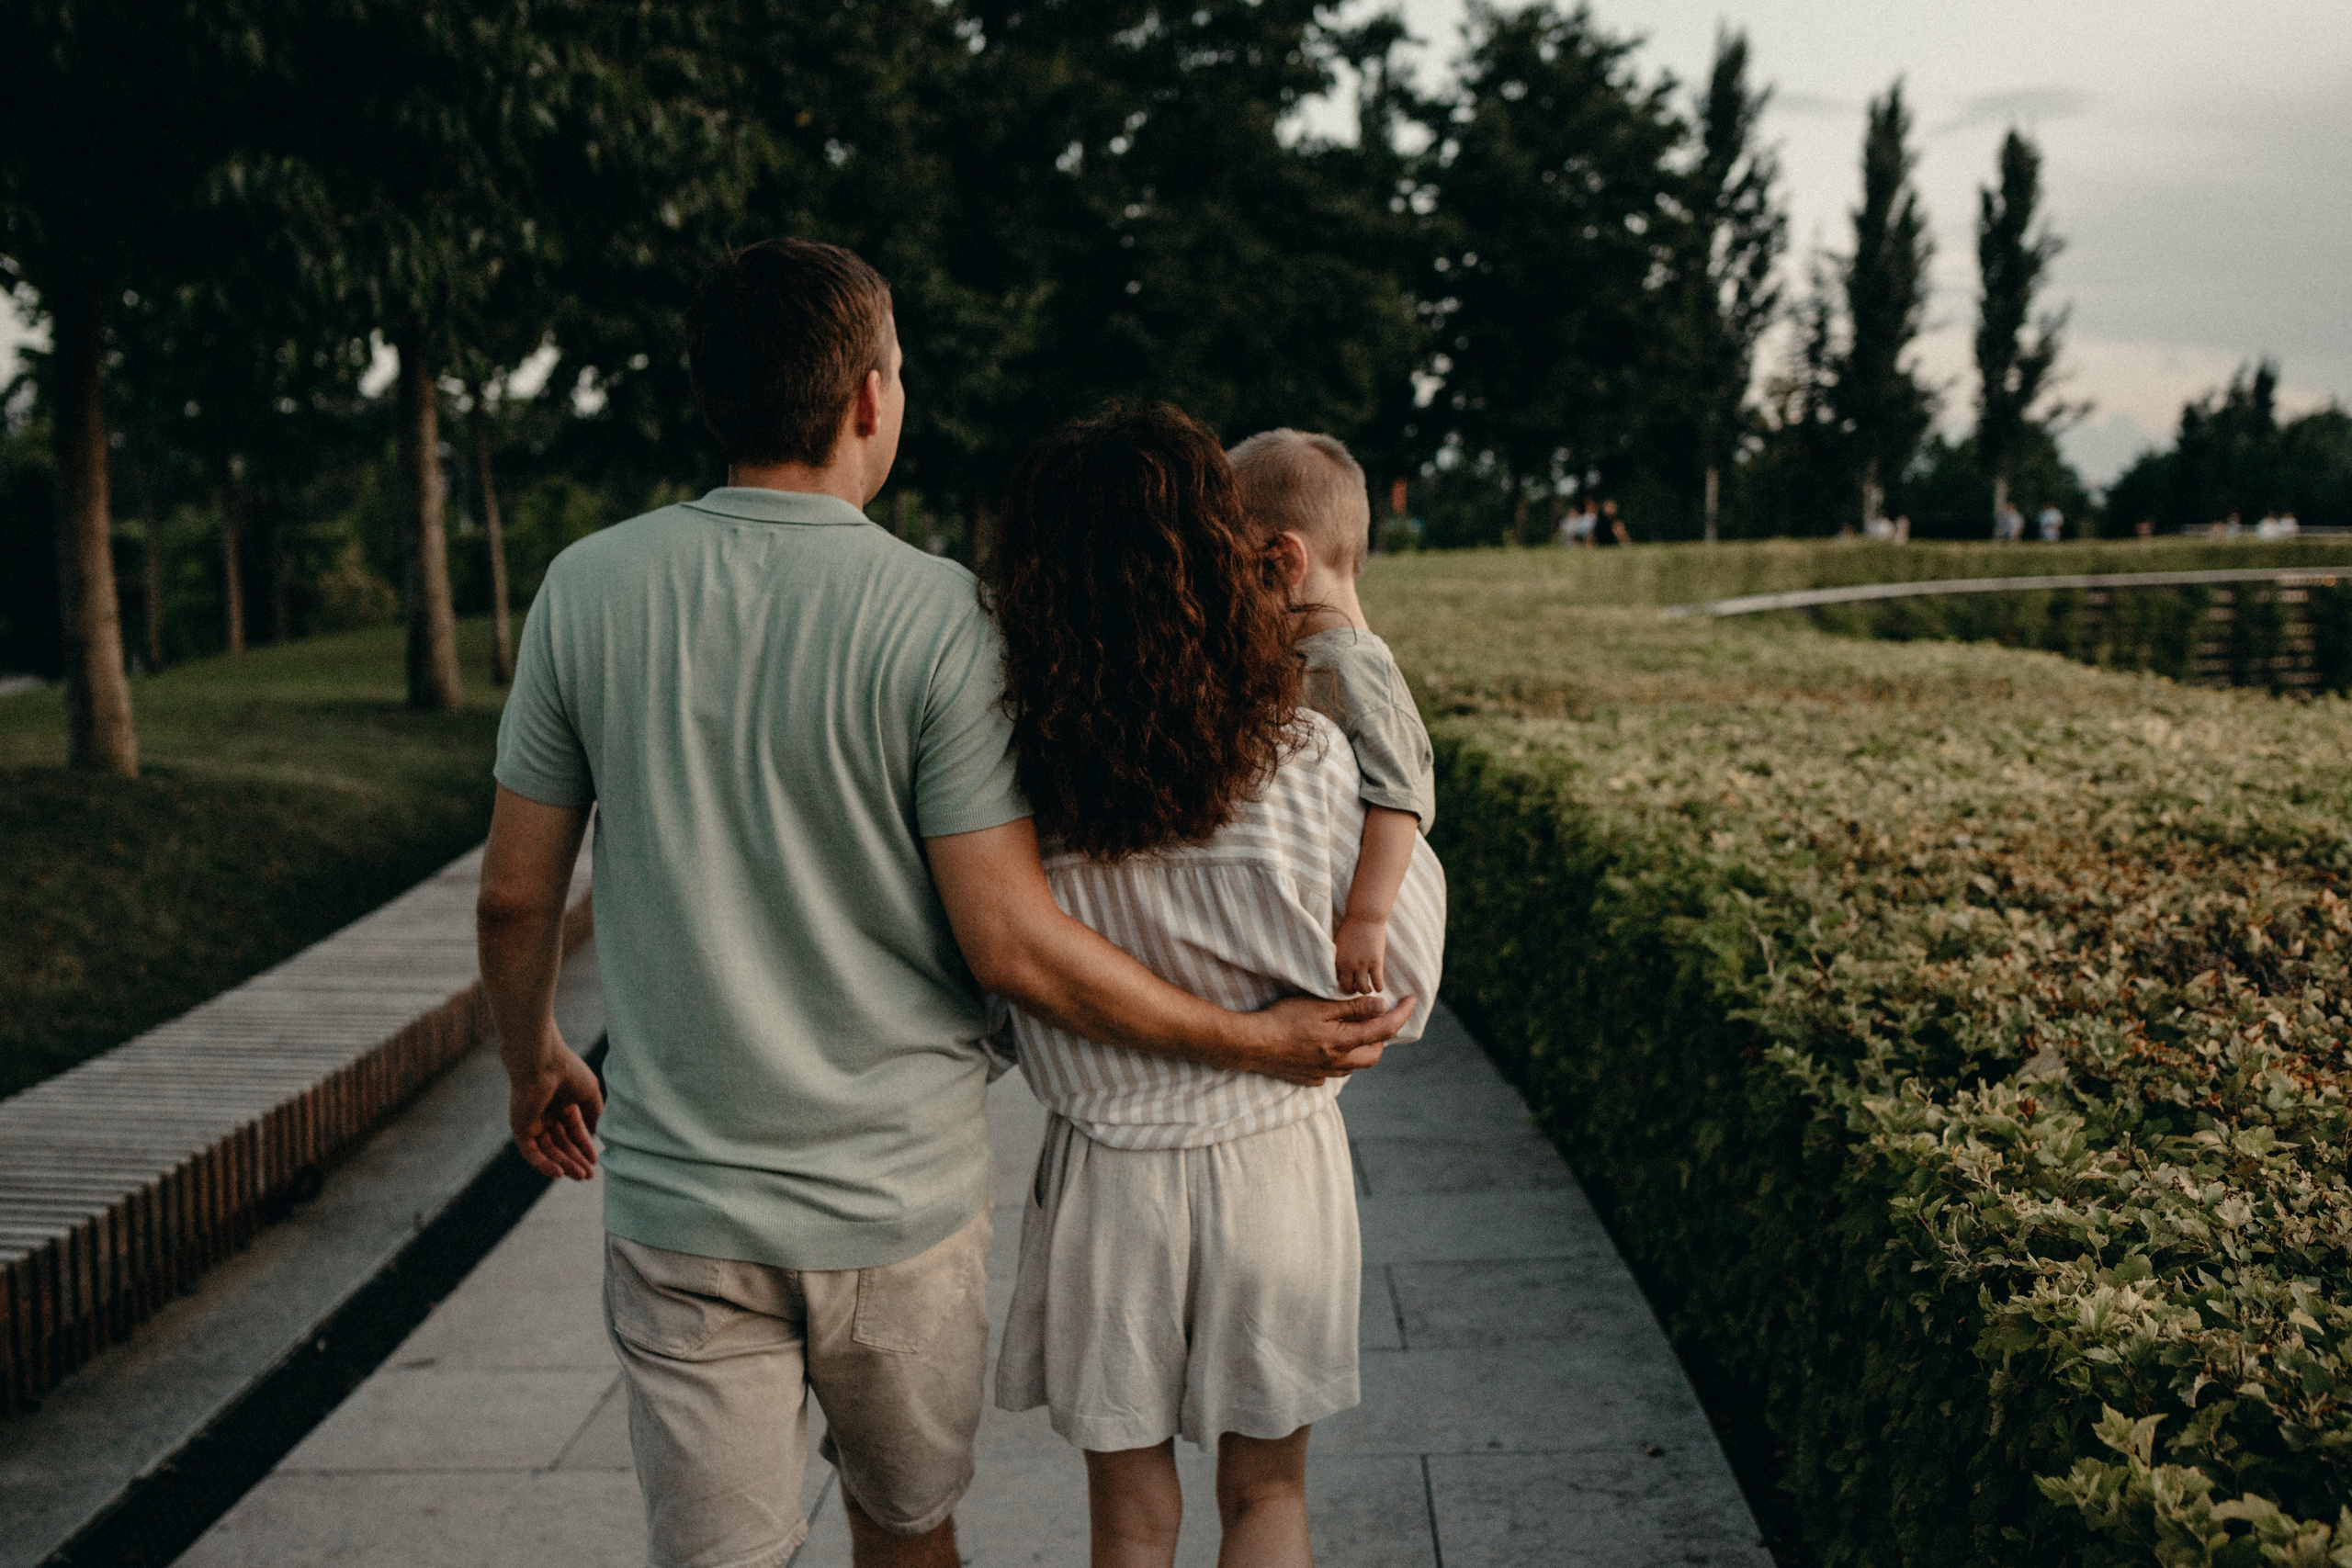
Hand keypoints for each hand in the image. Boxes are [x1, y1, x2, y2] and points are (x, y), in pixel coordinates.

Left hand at [508, 1036, 603, 1179]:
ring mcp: (532, 1122)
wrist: (542, 1061)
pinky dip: (543, 1164)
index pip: (573, 1132)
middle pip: (561, 1144)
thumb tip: (596, 1134)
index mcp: (562, 1104)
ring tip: (580, 1176)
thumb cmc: (568, 1071)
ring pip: (548, 1151)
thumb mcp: (590, 1093)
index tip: (595, 1161)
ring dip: (564, 1164)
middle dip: (575, 1160)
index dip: (584, 1147)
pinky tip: (559, 1173)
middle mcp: (546, 1114)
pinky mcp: (519, 1128)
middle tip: (589, 1176)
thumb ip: (594, 1114)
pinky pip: (531, 1152)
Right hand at [1241, 993, 1417, 1084]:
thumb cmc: (1283, 1019)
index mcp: (1342, 1043)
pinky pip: (1334, 1072)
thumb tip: (1381, 1006)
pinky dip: (1340, 1059)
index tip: (1413, 1001)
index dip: (1402, 1014)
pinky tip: (1327, 1046)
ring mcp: (1323, 1074)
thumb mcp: (1319, 1005)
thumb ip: (1352, 1008)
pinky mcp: (1309, 1079)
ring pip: (1354, 1066)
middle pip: (1373, 1055)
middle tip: (1377, 1018)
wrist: (1250, 1044)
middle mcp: (1337, 1063)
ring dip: (1360, 1049)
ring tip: (1351, 1030)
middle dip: (1381, 1037)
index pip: (1384, 1029)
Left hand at [1334, 914, 1388, 996]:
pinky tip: (1379, 987)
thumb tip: (1340, 968)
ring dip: (1366, 990)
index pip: (1337, 981)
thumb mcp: (1339, 944)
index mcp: (1337, 961)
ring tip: (1368, 988)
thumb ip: (1339, 957)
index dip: (1342, 985)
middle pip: (1348, 988)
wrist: (1364, 916)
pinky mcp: (1376, 963)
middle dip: (1352, 990)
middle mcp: (1348, 965)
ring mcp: (1362, 965)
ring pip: (1363, 988)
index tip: (1347, 985)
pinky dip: (1378, 987)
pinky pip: (1377, 982)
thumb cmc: (1351, 926)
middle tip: (1357, 989)